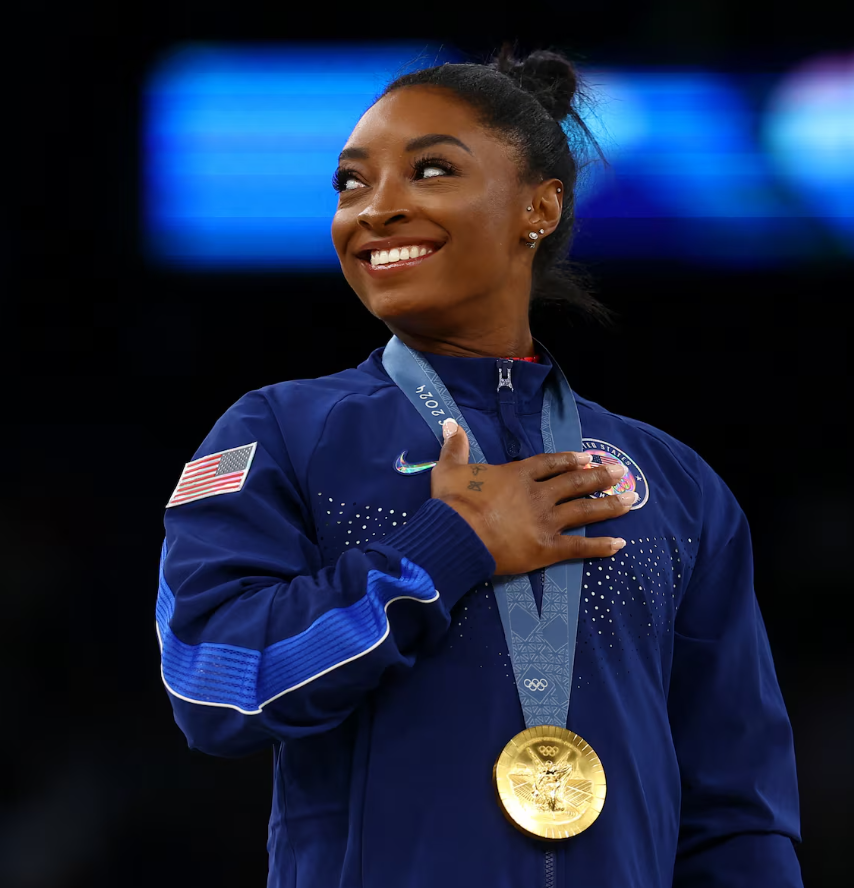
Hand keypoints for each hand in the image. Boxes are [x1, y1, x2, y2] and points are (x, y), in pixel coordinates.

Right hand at [431, 418, 630, 575]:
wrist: (456, 534)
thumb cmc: (453, 502)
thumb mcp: (449, 469)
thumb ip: (455, 447)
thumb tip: (450, 424)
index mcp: (518, 475)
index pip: (551, 464)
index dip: (570, 460)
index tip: (587, 458)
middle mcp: (539, 495)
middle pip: (575, 483)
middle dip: (600, 477)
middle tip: (620, 472)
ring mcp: (546, 521)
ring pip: (585, 511)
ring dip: (609, 505)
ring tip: (630, 501)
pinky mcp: (547, 548)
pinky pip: (579, 547)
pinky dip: (600, 546)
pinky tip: (619, 544)